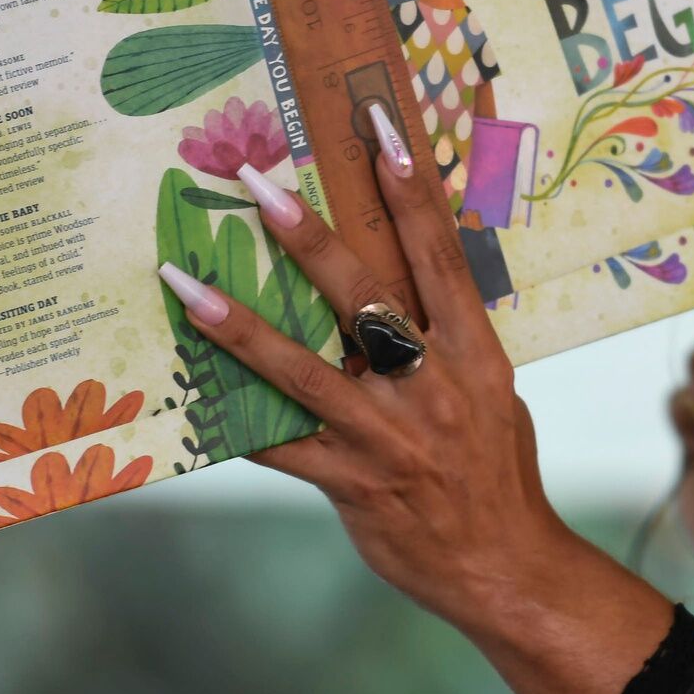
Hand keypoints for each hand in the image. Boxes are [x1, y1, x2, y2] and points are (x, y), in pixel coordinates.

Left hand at [157, 112, 671, 693]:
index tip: (377, 128)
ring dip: (239, 323)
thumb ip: (447, 340)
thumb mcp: (493, 390)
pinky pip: (282, 446)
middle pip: (363, 294)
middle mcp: (432, 383)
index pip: (439, 253)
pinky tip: (188, 396)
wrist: (506, 565)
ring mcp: (389, 434)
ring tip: (186, 281)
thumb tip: (403, 284)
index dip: (409, 189)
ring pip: (304, 368)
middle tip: (257, 183)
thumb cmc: (498, 469)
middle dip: (307, 236)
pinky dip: (236, 421)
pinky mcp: (353, 482)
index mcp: (475, 351)